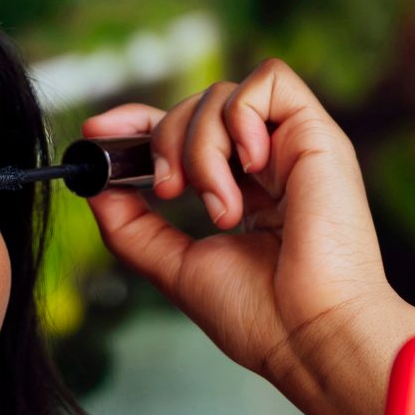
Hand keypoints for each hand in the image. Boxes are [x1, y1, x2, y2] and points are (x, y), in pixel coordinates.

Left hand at [78, 58, 411, 395]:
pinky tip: (250, 166)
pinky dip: (241, 116)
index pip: (184, 131)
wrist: (309, 335)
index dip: (138, 121)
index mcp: (240, 190)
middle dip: (165, 141)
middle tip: (172, 193)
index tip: (98, 133)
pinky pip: (270, 79)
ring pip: (222, 94)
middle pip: (196, 106)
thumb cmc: (257, 316)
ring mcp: (292, 147)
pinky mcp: (319, 134)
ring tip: (224, 209)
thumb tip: (95, 185)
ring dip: (202, 148)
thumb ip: (131, 226)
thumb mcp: (172, 266)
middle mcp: (267, 163)